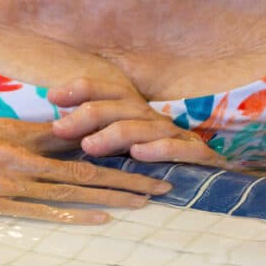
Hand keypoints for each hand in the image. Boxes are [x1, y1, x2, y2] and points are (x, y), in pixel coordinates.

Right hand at [0, 118, 167, 220]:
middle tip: (165, 184)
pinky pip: (40, 209)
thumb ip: (28, 141)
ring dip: (113, 193)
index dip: (117, 142)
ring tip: (147, 201)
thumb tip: (69, 142)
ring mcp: (5, 178)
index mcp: (17, 131)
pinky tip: (101, 217)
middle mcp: (16, 151)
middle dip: (128, 173)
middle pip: (85, 163)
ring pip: (70, 185)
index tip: (151, 150)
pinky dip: (73, 212)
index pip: (79, 135)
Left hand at [50, 97, 225, 165]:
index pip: (107, 91)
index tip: (52, 97)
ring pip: (141, 127)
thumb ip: (96, 135)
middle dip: (88, 114)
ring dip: (113, 134)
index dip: (81, 89)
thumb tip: (55, 128)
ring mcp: (174, 135)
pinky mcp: (196, 154)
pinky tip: (138, 154)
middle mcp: (152, 119)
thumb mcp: (124, 147)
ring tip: (88, 146)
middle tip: (60, 129)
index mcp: (135, 112)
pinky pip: (176, 148)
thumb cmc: (159, 163)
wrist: (214, 177)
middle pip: (119, 106)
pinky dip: (157, 149)